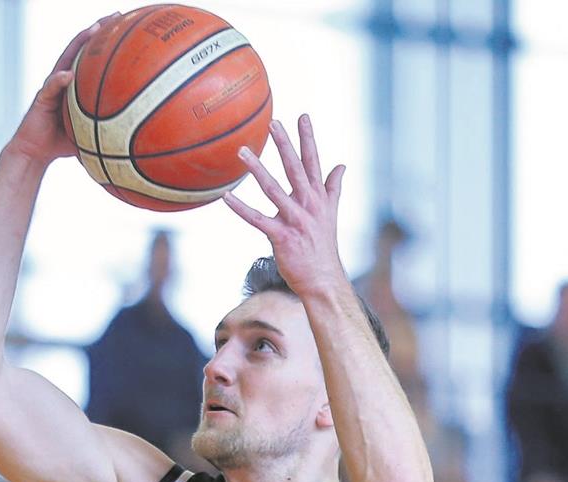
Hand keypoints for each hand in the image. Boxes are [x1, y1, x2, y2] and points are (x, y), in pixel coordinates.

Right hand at [8, 13, 118, 164]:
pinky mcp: (41, 97)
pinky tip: (67, 75)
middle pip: (82, 48)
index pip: (93, 58)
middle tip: (116, 16)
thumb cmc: (62, 144)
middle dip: (98, 30)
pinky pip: (51, 87)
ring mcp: (52, 86)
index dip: (108, 42)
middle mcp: (64, 79)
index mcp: (76, 85)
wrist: (35, 152)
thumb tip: (137, 142)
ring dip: (79, 43)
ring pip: (66, 58)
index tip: (127, 27)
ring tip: (94, 30)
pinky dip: (59, 81)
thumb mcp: (91, 136)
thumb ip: (109, 133)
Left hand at [223, 115, 347, 298]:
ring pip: (273, 189)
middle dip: (284, 144)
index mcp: (318, 196)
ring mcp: (295, 219)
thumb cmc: (322, 246)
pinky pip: (257, 219)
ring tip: (242, 151)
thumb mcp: (331, 212)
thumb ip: (333, 187)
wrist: (323, 278)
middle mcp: (308, 204)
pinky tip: (226, 196)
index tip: (301, 116)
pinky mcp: (281, 236)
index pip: (313, 161)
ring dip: (257, 169)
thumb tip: (341, 165)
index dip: (308, 138)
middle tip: (273, 123)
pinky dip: (240, 208)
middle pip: (294, 168)